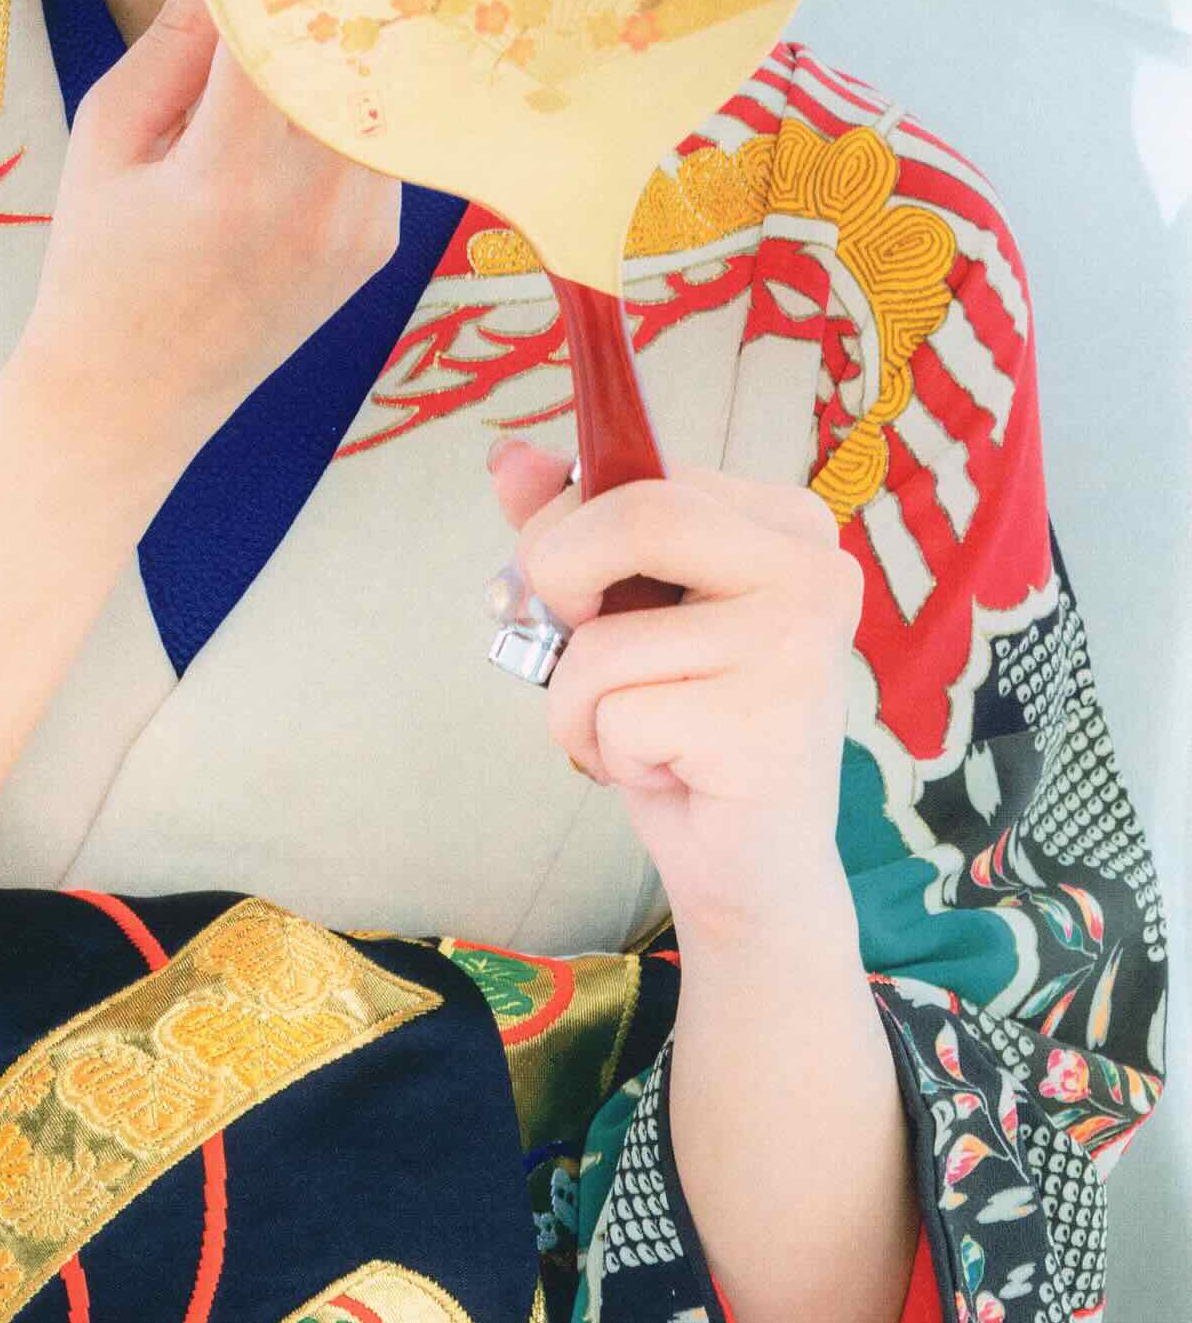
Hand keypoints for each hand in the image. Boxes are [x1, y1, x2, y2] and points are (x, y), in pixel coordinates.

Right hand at [19, 0, 411, 465]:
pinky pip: (376, 144)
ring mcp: (361, 230)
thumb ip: (168, 48)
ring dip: (343, 49)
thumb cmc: (96, 263)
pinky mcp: (379, 248)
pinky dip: (347, 108)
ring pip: (373, 95)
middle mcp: (314, 203)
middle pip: (346, 54)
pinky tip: (310, 93)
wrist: (130, 399)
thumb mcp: (103, 140)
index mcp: (231, 173)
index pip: (278, 30)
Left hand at [485, 436, 864, 946]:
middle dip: (556, 582)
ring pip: (604, 639)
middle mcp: (813, 572)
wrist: (752, 867)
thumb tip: (509, 454)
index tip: (563, 584)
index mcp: (787, 523)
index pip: (642, 475)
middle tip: (567, 644)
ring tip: (634, 736)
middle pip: (633, 519)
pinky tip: (665, 773)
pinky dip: (606, 753)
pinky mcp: (765, 727)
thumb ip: (573, 523)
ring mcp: (797, 648)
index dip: (563, 525)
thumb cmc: (686, 723)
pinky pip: (615, 714)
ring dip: (576, 702)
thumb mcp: (626, 608)